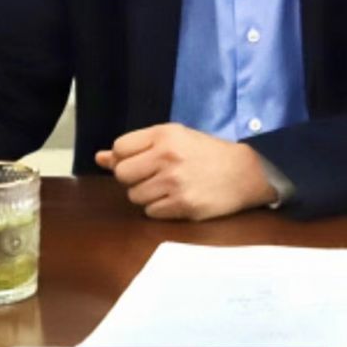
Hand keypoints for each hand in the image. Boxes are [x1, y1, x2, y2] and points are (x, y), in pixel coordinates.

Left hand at [95, 123, 275, 220]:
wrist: (246, 173)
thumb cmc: (207, 154)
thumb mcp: (174, 139)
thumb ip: (137, 147)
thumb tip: (100, 158)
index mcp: (164, 134)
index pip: (120, 148)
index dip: (125, 158)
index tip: (142, 161)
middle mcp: (167, 156)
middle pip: (122, 175)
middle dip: (133, 179)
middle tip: (154, 177)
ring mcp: (175, 182)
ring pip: (135, 196)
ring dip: (147, 196)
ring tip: (168, 188)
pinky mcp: (183, 205)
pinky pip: (151, 212)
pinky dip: (160, 209)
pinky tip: (176, 200)